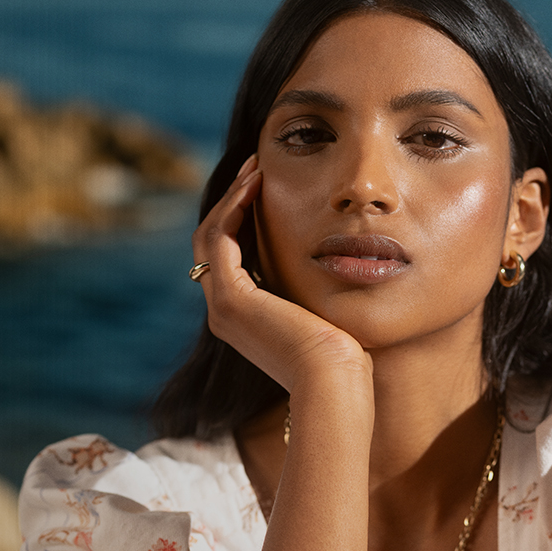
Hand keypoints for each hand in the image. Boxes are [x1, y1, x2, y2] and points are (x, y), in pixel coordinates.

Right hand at [191, 155, 369, 394]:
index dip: (241, 218)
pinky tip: (257, 186)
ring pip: (210, 236)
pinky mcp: (230, 300)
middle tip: (255, 168)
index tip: (265, 185)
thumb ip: (313, 290)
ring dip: (231, 198)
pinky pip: (219, 239)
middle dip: (232, 202)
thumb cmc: (341, 358)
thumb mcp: (323, 314)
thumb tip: (337, 262)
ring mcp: (222, 307)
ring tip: (256, 169)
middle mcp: (223, 312)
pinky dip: (233, 208)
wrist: (332, 383)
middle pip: (212, 243)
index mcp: (242, 317)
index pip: (229, 257)